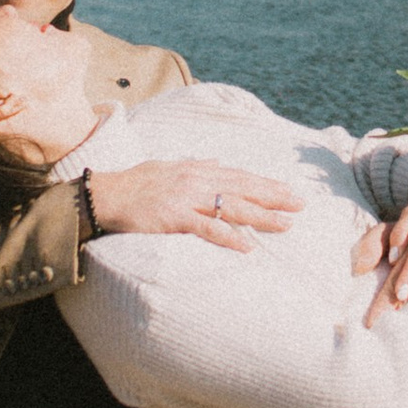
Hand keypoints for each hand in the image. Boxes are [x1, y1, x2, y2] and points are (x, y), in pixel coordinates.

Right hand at [86, 161, 304, 253]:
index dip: (266, 184)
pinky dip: (228, 237)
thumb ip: (195, 164)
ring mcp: (187, 199)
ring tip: (285, 224)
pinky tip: (247, 247)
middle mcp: (197, 181)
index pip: (240, 176)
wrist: (107, 194)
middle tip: (301, 204)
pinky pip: (207, 229)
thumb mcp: (168, 165)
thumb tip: (218, 161)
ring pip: (232, 207)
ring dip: (261, 216)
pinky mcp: (175, 217)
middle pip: (243, 189)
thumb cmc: (136, 182)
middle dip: (274, 197)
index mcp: (197, 170)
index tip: (288, 191)